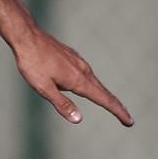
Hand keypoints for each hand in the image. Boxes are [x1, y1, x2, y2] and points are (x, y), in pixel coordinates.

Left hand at [13, 27, 132, 126]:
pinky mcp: (72, 57)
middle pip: (104, 92)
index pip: (104, 99)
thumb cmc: (32, 63)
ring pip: (93, 83)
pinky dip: (89, 84)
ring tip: (110, 106)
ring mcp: (79, 62)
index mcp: (78, 80)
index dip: (118, 112)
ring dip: (102, 95)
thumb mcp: (43, 88)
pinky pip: (84, 74)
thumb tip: (78, 119)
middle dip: (115, 106)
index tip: (130, 122)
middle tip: (127, 120)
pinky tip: (82, 86)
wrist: (27, 36)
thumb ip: (62, 104)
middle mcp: (83, 70)